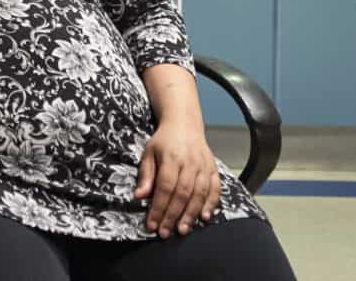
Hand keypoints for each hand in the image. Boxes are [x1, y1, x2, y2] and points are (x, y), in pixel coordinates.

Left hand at [134, 122, 222, 237]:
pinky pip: (215, 188)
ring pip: (199, 193)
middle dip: (173, 215)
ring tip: (182, 229)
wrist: (185, 123)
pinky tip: (205, 217)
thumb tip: (139, 196)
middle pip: (182, 193)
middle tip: (165, 232)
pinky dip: (211, 203)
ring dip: (191, 213)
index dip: (159, 207)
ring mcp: (204, 165)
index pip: (165, 186)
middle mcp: (190, 162)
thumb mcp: (149, 152)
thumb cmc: (164, 140)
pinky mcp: (213, 168)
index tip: (152, 224)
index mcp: (172, 157)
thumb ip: (146, 175)